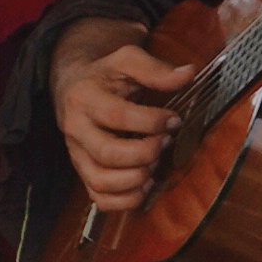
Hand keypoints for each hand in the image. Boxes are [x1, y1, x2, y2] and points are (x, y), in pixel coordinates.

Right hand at [49, 21, 194, 216]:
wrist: (73, 88)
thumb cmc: (105, 76)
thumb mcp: (126, 61)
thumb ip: (155, 68)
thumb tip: (188, 74)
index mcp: (84, 98)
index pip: (117, 116)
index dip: (151, 122)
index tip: (173, 120)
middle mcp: (75, 129)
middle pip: (107, 153)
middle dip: (145, 153)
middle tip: (164, 142)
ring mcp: (77, 155)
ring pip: (100, 181)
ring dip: (136, 179)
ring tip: (154, 164)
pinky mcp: (82, 173)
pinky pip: (99, 198)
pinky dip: (125, 200)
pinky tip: (144, 186)